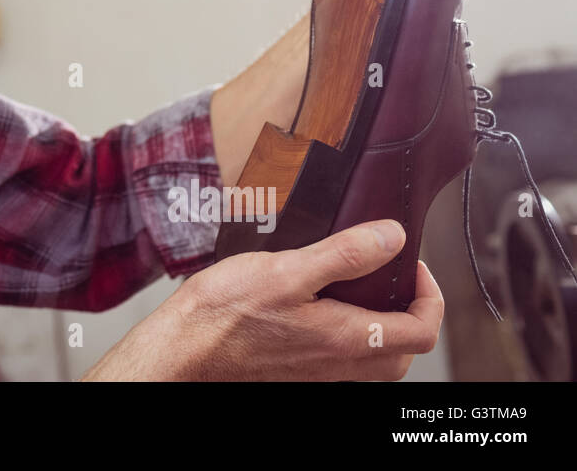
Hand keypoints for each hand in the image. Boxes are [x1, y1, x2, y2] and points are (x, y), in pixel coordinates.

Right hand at [80, 219, 444, 380]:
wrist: (183, 353)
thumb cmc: (223, 315)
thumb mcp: (286, 269)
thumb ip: (344, 254)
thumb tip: (391, 238)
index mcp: (346, 339)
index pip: (422, 330)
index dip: (430, 295)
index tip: (413, 265)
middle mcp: (340, 365)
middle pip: (405, 351)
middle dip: (410, 313)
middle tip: (391, 276)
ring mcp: (319, 375)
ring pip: (376, 362)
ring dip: (382, 328)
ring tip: (357, 290)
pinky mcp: (298, 375)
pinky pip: (344, 363)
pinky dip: (350, 338)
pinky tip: (318, 310)